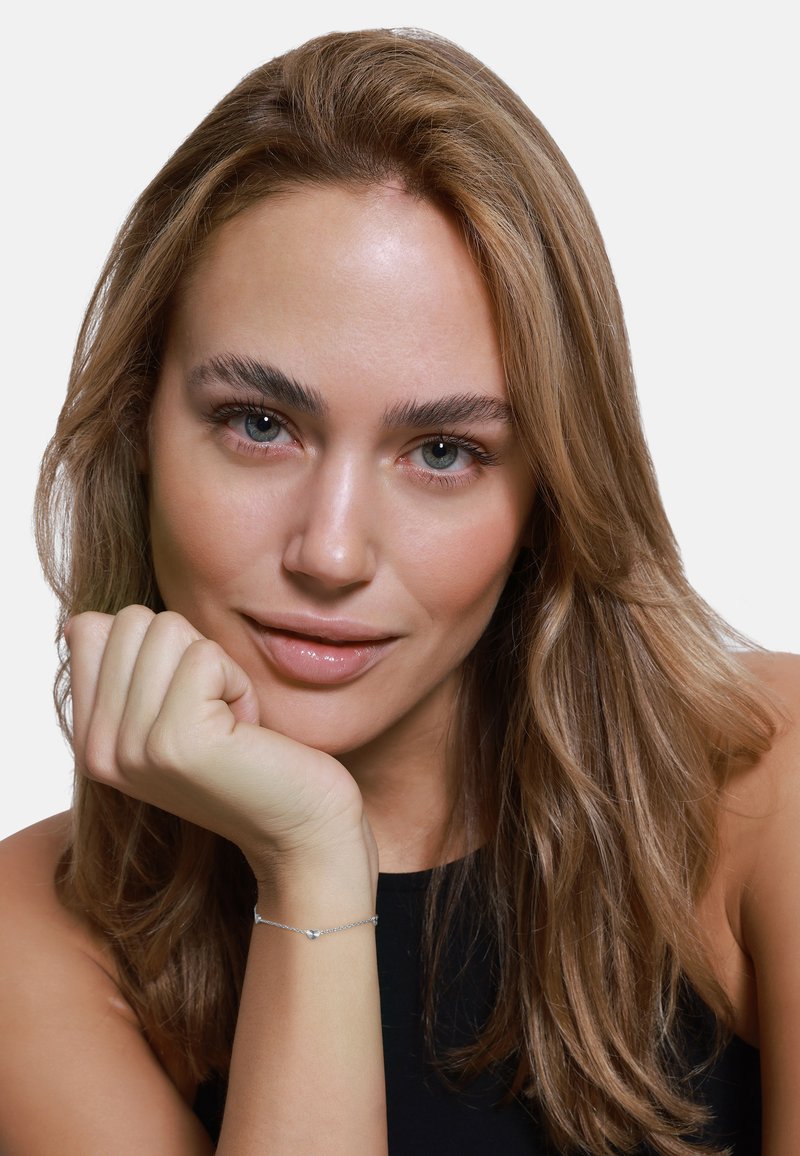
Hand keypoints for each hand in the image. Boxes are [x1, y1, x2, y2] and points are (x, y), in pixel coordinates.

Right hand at [66, 606, 370, 878]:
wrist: (302, 830)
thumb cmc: (251, 758)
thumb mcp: (171, 710)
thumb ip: (127, 667)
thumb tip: (82, 619)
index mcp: (89, 738)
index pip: (90, 627)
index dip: (160, 647)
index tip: (191, 702)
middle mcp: (97, 749)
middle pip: (131, 621)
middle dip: (191, 653)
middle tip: (217, 714)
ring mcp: (132, 748)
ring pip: (167, 629)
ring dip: (218, 668)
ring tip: (232, 725)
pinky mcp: (176, 741)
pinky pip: (205, 655)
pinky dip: (239, 682)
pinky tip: (247, 732)